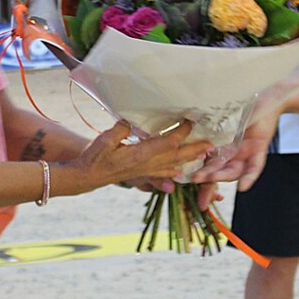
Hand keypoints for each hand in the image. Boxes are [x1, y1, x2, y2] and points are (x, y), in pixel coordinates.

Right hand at [56, 120, 210, 195]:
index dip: (181, 132)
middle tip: (212, 144)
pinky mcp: (141, 174)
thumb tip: (130, 121)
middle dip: (195, 149)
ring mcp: (145, 170)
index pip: (167, 142)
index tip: (192, 121)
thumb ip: (119, 130)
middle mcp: (146, 164)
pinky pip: (163, 173)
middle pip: (176, 155)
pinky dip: (175, 172)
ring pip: (173, 164)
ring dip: (190, 160)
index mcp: (140, 155)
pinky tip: (182, 174)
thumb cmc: (93, 157)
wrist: (86, 176)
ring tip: (205, 156)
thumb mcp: (104, 140)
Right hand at [192, 97, 279, 191]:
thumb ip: (205, 124)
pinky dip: (249, 177)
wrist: (266, 94)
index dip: (198, 174)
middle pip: (218, 170)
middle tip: (194, 178)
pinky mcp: (259, 149)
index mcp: (220, 146)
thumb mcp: (218, 115)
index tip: (185, 180)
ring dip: (221, 176)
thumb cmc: (240, 102)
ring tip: (209, 178)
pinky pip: (255, 167)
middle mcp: (232, 153)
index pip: (207, 164)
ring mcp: (246, 153)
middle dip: (206, 177)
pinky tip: (243, 186)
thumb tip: (183, 124)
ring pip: (233, 171)